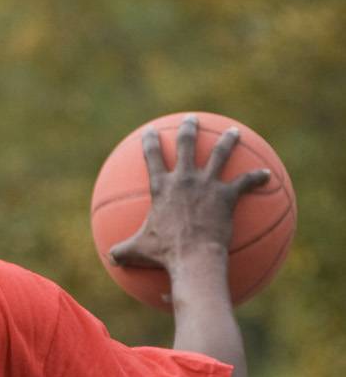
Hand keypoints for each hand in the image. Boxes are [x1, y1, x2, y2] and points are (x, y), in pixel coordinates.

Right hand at [110, 116, 270, 273]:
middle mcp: (184, 179)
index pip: (152, 156)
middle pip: (187, 144)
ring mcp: (207, 184)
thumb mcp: (137, 252)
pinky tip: (267, 175)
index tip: (151, 131)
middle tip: (192, 119)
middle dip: (189, 128)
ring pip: (220, 153)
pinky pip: (246, 182)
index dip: (150, 141)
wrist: (193, 256)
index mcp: (161, 187)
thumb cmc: (164, 254)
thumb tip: (110, 257)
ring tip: (234, 132)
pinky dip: (257, 178)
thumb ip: (123, 251)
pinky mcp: (227, 196)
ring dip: (228, 141)